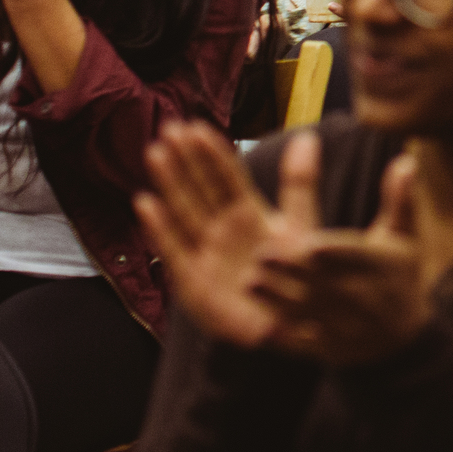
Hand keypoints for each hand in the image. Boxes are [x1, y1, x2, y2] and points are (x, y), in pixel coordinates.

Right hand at [137, 120, 298, 348]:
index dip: (211, 153)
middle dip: (184, 160)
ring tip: (156, 152)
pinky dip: (161, 228)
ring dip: (169, 183)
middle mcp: (221, 232)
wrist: (295, 326)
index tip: (196, 125)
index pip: (226, 178)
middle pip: (200, 189)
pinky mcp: (194, 284)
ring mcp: (205, 256)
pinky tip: (145, 203)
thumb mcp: (302, 225)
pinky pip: (175, 251)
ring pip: (184, 212)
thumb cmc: (297, 277)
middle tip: (169, 127)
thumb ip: (300, 183)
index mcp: (247, 216)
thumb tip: (307, 136)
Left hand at [253, 137, 427, 367]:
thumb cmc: (399, 276)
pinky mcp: (328, 349)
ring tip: (250, 282)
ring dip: (278, 299)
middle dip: (294, 272)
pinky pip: (303, 344)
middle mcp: (365, 298)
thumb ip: (400, 200)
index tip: (311, 243)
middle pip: (326, 284)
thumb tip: (404, 160)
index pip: (357, 257)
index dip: (335, 252)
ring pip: (309, 313)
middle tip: (261, 254)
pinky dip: (283, 338)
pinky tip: (259, 325)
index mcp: (382, 267)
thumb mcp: (405, 237)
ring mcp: (346, 327)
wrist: (401, 340)